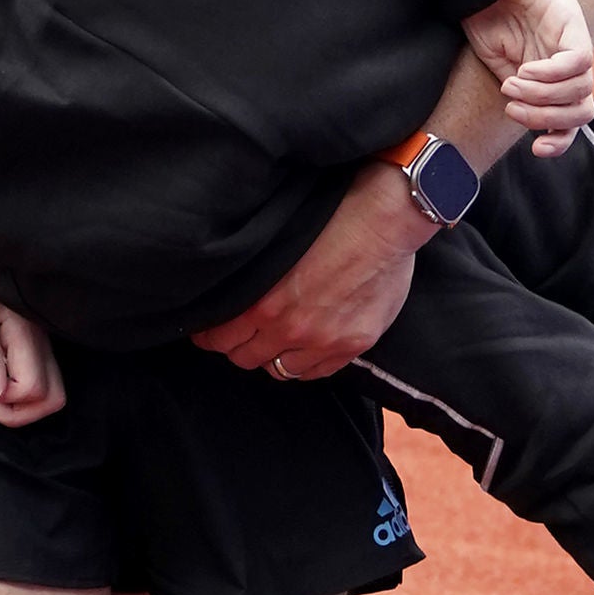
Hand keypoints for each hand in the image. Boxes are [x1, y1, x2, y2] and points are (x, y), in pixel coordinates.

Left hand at [0, 270, 66, 426]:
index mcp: (26, 332)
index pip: (33, 389)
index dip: (4, 403)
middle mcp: (42, 339)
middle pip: (53, 398)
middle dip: (18, 412)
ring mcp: (43, 340)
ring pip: (51, 390)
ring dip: (20, 403)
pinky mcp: (36, 339)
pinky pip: (41, 375)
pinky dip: (20, 389)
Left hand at [189, 161, 426, 380]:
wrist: (382, 222)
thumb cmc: (330, 220)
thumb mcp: (277, 247)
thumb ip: (256, 281)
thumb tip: (237, 297)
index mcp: (262, 302)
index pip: (219, 338)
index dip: (211, 336)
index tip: (211, 331)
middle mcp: (289, 328)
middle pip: (245, 357)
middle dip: (239, 346)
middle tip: (243, 335)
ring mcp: (323, 341)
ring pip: (279, 370)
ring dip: (273, 357)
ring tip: (276, 341)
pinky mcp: (351, 345)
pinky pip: (315, 374)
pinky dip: (305, 365)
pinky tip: (304, 349)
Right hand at [461, 0, 593, 155]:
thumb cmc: (490, 19)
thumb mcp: (499, 66)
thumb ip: (517, 94)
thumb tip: (521, 119)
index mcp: (553, 82)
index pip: (571, 122)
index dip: (560, 141)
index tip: (536, 149)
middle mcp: (569, 68)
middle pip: (582, 112)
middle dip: (546, 119)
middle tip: (512, 108)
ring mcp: (574, 46)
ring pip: (581, 91)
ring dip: (542, 96)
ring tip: (512, 83)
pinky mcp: (574, 26)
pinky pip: (579, 61)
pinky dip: (551, 73)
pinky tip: (525, 69)